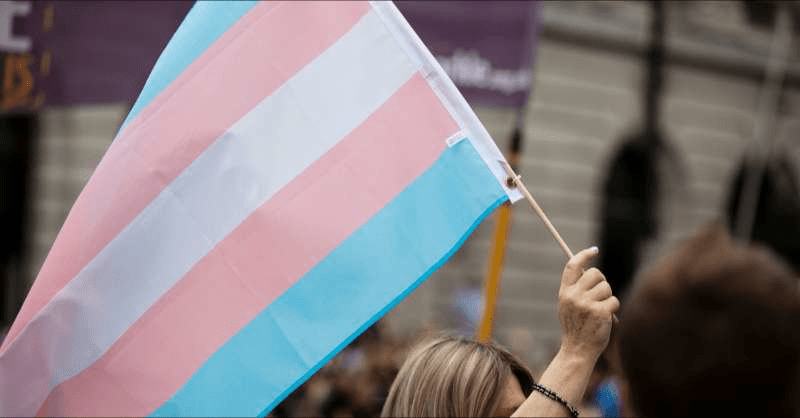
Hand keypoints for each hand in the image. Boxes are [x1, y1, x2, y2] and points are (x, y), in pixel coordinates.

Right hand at [557, 247, 618, 362]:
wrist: (577, 350)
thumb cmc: (576, 327)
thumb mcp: (568, 306)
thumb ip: (575, 290)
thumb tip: (590, 270)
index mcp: (564, 292)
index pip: (573, 266)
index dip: (584, 255)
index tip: (594, 250)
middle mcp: (573, 295)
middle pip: (595, 273)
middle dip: (602, 281)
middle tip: (601, 294)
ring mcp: (586, 304)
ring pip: (606, 287)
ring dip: (608, 298)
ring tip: (600, 311)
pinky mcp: (600, 312)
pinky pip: (614, 300)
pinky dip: (613, 308)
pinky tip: (605, 318)